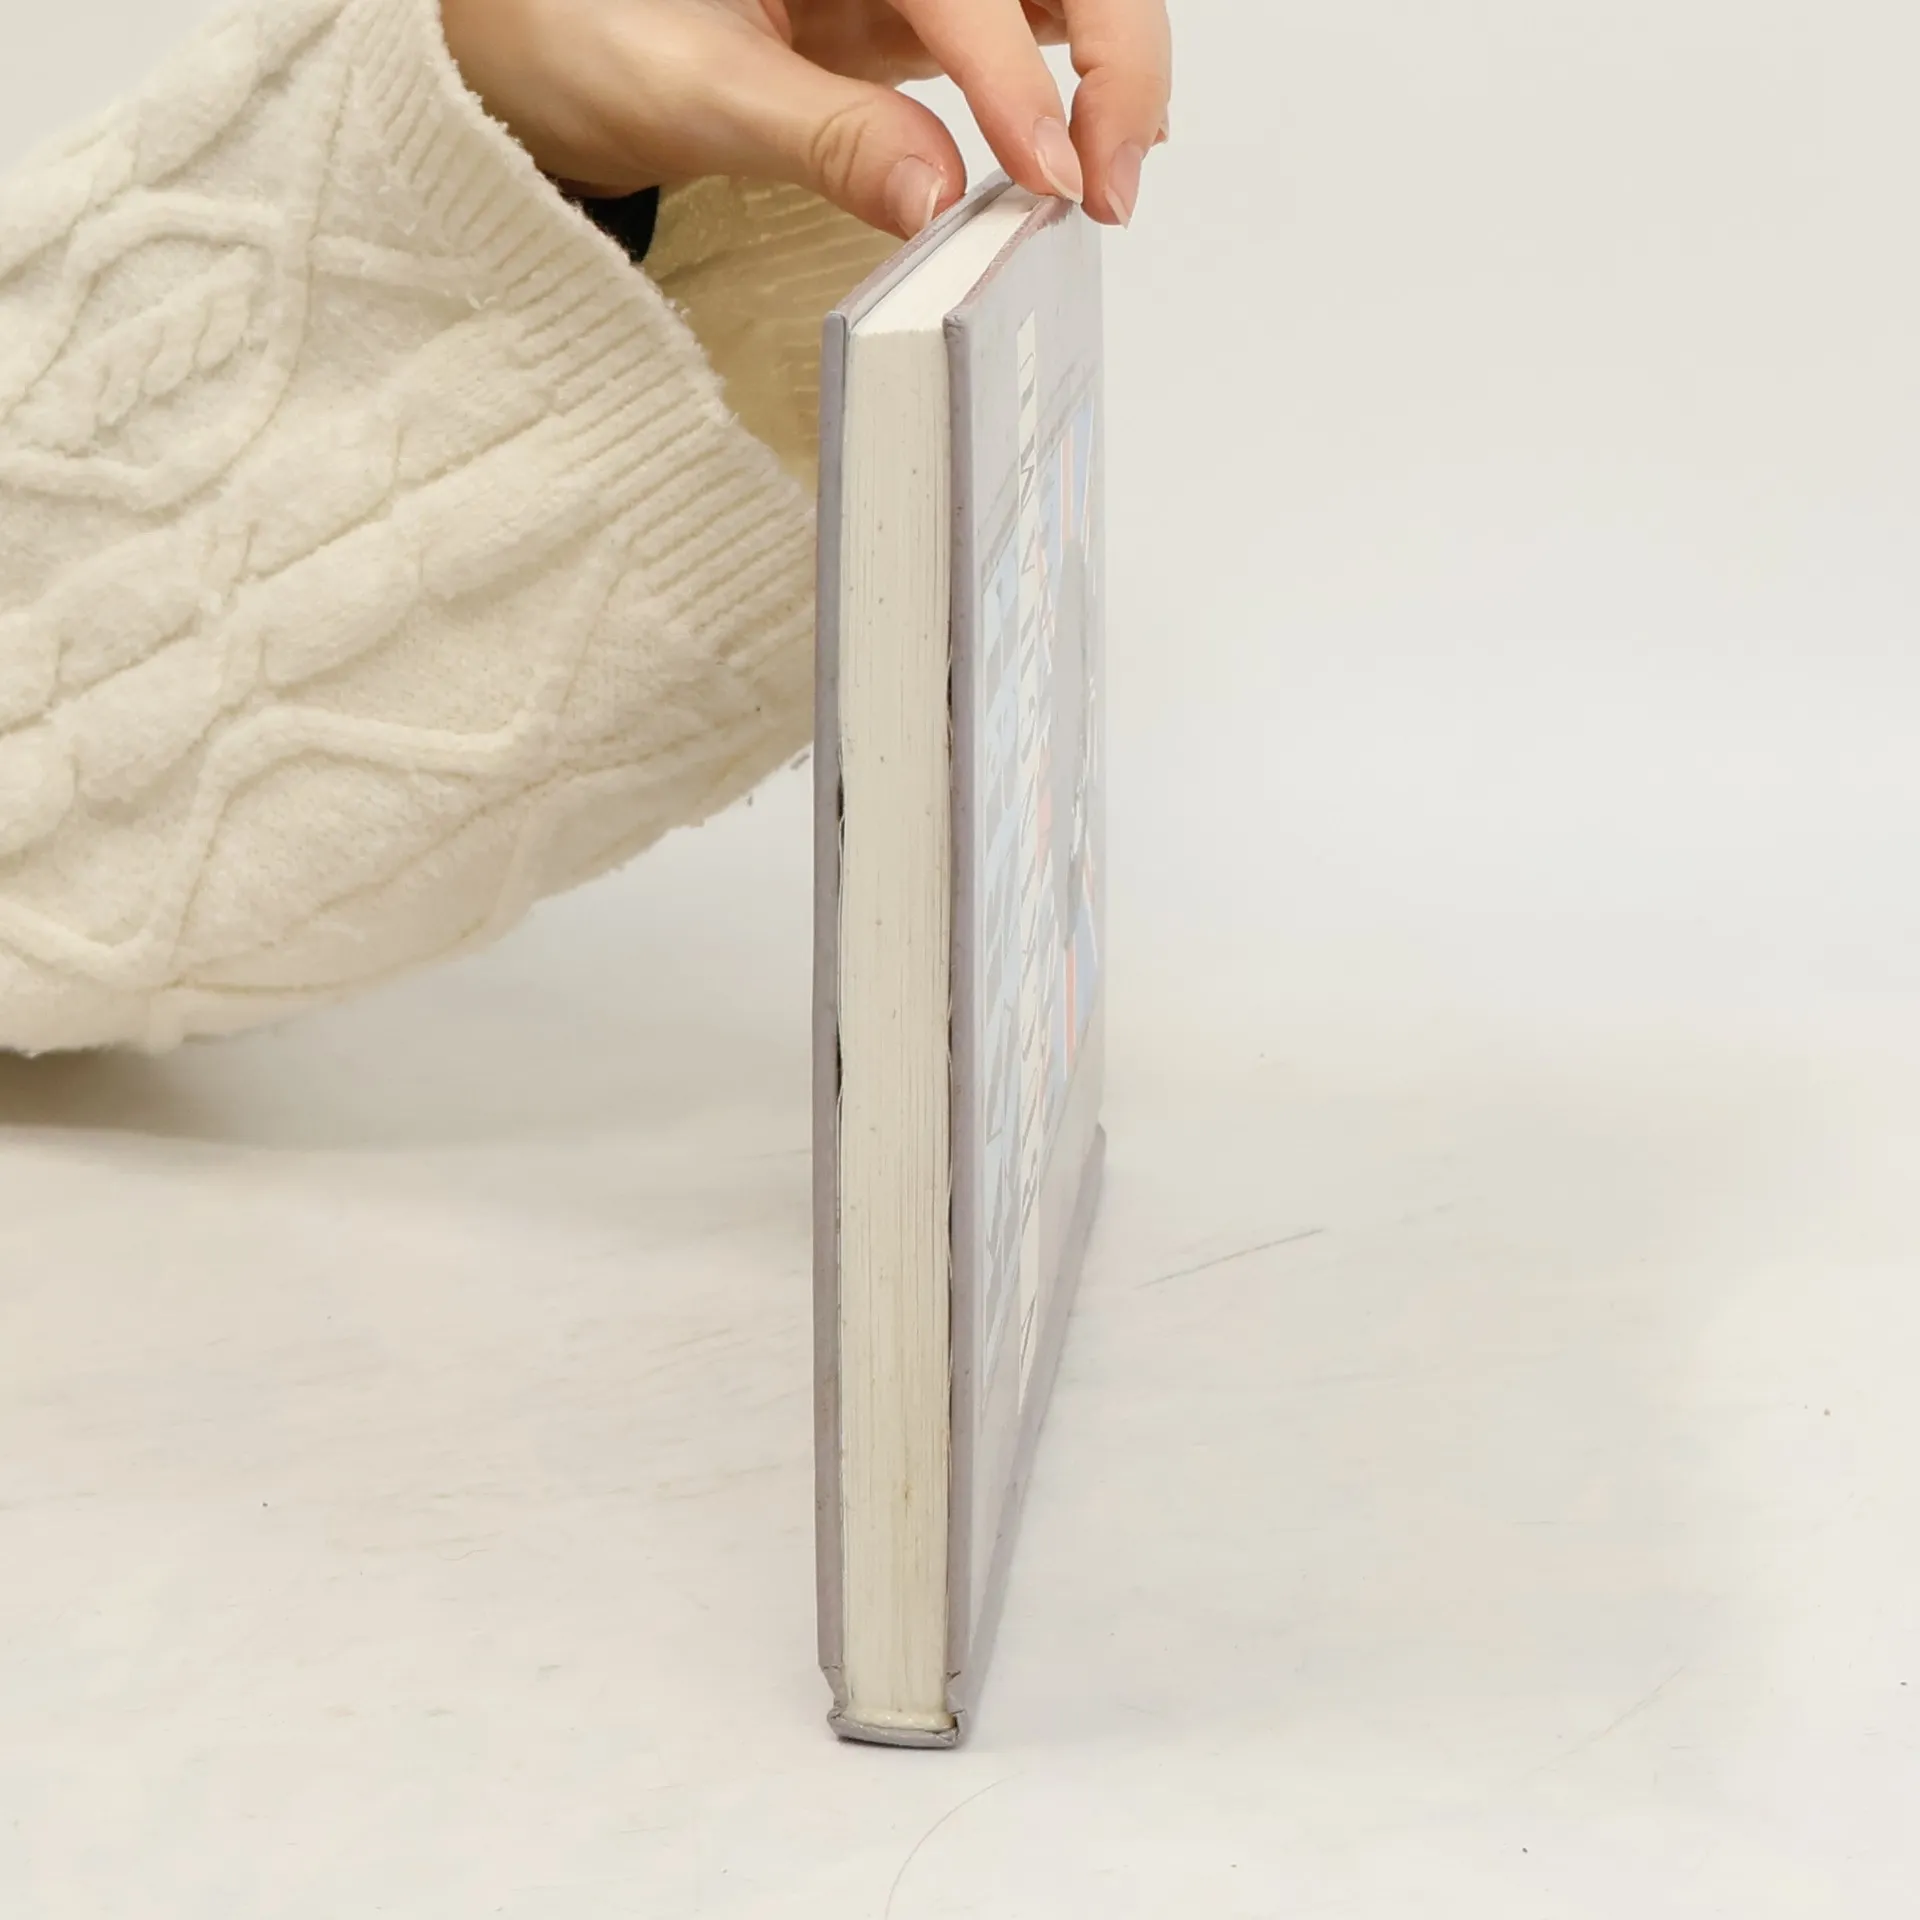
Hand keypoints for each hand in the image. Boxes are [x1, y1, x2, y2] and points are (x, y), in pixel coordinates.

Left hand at [440, 0, 1172, 237]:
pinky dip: (1065, 81)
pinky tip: (1084, 141)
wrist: (532, 49)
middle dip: (1111, 56)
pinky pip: (1016, 30)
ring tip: (1113, 177)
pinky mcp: (908, 14)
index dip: (1020, 76)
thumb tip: (936, 198)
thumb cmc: (574, 33)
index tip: (1052, 175)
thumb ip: (822, 138)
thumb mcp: (688, 88)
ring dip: (1108, 67)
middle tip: (1110, 182)